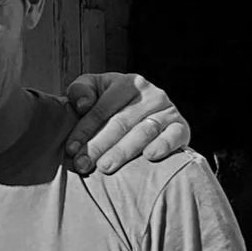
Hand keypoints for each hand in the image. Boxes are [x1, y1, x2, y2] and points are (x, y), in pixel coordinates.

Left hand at [64, 72, 190, 174]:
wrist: (142, 114)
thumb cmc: (108, 104)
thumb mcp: (92, 90)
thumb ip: (80, 91)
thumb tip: (83, 105)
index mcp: (127, 83)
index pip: (101, 109)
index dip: (84, 130)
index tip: (70, 150)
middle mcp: (151, 94)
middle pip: (120, 123)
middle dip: (98, 146)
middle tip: (82, 165)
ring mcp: (168, 110)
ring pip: (143, 132)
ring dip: (123, 151)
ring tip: (105, 168)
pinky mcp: (181, 127)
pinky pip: (174, 136)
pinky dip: (163, 145)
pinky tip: (149, 156)